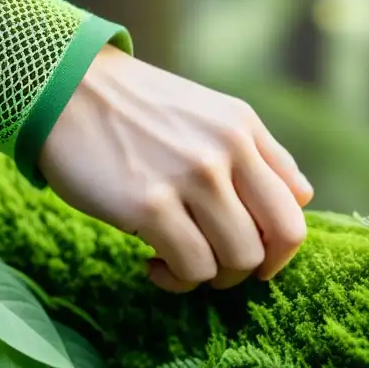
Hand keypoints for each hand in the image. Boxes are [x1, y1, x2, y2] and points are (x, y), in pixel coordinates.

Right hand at [38, 44, 313, 292]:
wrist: (64, 89)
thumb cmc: (133, 108)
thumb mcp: (208, 112)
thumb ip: (259, 151)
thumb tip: (304, 196)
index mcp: (242, 128)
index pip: (296, 206)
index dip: (279, 245)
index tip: (249, 252)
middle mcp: (226, 151)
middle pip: (279, 240)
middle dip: (254, 268)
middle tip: (217, 266)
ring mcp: (191, 179)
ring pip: (238, 261)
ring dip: (211, 276)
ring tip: (176, 263)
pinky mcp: (150, 205)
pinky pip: (191, 268)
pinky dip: (176, 278)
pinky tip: (152, 262)